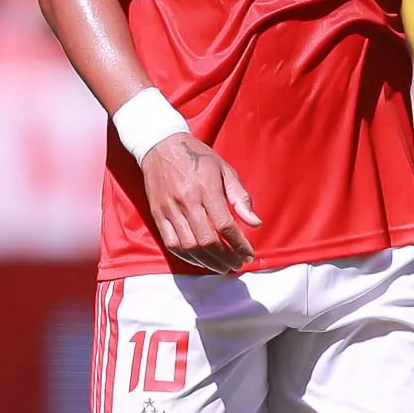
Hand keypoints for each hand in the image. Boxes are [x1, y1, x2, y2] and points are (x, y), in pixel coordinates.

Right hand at [140, 135, 260, 273]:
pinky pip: (172, 243)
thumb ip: (240, 197)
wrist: (160, 145)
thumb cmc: (197, 157)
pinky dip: (187, 256)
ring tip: (223, 267)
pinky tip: (201, 260)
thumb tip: (255, 223)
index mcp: (206, 188)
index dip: (239, 244)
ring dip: (208, 262)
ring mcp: (170, 210)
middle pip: (207, 240)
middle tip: (237, 264)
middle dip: (226, 257)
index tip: (248, 253)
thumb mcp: (224, 170)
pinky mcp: (158, 215)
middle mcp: (186, 201)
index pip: (225, 225)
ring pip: (189, 246)